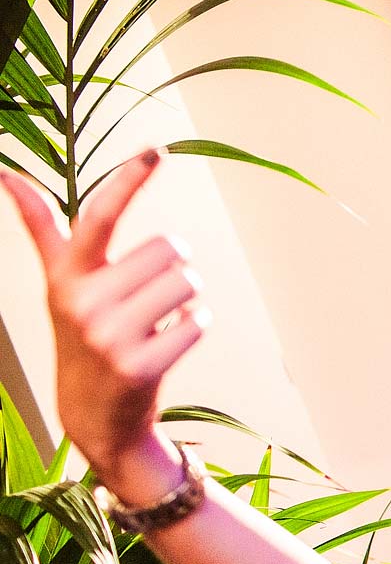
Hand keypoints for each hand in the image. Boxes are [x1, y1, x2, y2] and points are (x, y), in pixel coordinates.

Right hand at [0, 150, 206, 479]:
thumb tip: (7, 175)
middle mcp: (82, 301)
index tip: (156, 149)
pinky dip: (194, 327)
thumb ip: (43, 229)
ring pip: (188, 283)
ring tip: (156, 322)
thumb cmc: (86, 334)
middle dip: (172, 270)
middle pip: (169, 249)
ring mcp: (109, 336)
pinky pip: (197, 323)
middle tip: (149, 299)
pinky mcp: (139, 366)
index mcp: (67, 275)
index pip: (100, 215)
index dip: (129, 179)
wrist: (94, 415)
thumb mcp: (60, 283)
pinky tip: (167, 345)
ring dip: (187, 300)